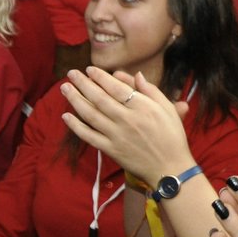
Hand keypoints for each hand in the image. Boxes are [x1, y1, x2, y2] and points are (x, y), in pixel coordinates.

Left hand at [59, 67, 192, 184]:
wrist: (169, 167)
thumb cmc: (172, 136)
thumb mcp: (167, 108)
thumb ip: (151, 90)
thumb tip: (137, 74)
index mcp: (142, 107)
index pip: (116, 88)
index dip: (101, 77)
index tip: (89, 69)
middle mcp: (127, 119)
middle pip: (100, 98)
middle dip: (83, 84)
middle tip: (71, 73)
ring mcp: (116, 135)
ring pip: (91, 115)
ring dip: (75, 100)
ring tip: (65, 88)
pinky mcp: (110, 150)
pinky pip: (89, 136)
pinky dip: (76, 126)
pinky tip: (66, 116)